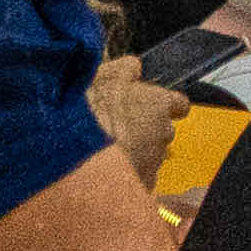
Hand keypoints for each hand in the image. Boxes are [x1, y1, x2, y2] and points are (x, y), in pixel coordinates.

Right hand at [88, 62, 184, 176]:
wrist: (71, 153)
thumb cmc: (85, 114)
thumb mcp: (102, 78)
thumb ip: (124, 70)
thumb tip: (134, 66)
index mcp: (157, 103)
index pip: (178, 104)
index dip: (165, 107)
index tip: (151, 108)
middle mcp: (162, 132)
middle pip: (162, 131)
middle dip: (144, 132)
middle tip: (114, 130)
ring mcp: (154, 160)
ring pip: (150, 156)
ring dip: (134, 155)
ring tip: (103, 152)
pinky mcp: (142, 184)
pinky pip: (138, 179)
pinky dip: (126, 176)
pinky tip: (103, 171)